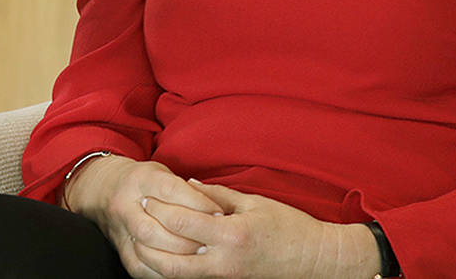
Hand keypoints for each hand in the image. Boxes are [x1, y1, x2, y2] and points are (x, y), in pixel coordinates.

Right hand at [62, 156, 224, 278]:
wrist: (105, 189)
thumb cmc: (145, 183)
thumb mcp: (164, 174)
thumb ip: (187, 189)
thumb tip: (216, 208)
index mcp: (140, 179)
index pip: (170, 190)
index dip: (197, 203)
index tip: (219, 213)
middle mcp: (126, 204)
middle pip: (155, 224)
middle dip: (187, 236)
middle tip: (211, 241)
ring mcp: (121, 229)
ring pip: (147, 246)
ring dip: (177, 254)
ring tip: (200, 254)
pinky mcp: (122, 251)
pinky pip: (142, 267)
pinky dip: (165, 271)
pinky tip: (183, 268)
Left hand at [135, 180, 378, 278]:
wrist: (318, 261)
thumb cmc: (289, 227)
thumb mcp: (253, 203)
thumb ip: (217, 195)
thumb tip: (187, 185)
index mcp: (231, 235)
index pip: (181, 222)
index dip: (159, 207)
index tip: (146, 195)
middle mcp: (224, 262)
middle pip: (169, 256)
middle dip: (148, 235)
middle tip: (137, 217)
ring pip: (176, 275)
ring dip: (153, 259)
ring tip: (141, 240)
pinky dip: (172, 271)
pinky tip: (162, 257)